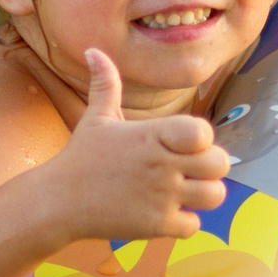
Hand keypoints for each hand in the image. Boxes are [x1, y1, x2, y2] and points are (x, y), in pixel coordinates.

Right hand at [44, 49, 231, 241]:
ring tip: (186, 192)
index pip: (204, 133)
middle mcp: (161, 164)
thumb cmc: (81, 157)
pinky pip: (194, 226)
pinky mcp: (156, 225)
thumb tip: (93, 50)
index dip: (202, 139)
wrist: (58, 201)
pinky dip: (185, 223)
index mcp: (152, 135)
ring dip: (204, 195)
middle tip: (192, 170)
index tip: (186, 145)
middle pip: (220, 164)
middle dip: (211, 167)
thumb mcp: (96, 117)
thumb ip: (106, 84)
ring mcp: (161, 196)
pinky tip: (167, 214)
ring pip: (215, 196)